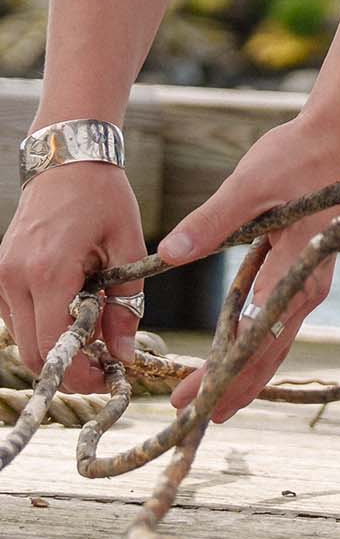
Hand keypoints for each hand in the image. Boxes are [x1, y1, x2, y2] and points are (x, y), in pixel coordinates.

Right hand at [0, 162, 147, 394]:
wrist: (66, 163)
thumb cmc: (103, 200)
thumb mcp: (128, 250)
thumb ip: (125, 305)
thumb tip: (124, 354)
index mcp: (48, 271)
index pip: (54, 344)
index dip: (81, 371)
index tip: (111, 375)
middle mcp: (14, 277)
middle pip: (31, 352)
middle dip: (68, 370)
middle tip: (105, 367)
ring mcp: (1, 276)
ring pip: (21, 339)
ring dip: (55, 351)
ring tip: (96, 343)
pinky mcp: (0, 274)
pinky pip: (18, 319)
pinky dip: (44, 330)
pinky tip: (76, 321)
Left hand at [161, 109, 339, 423]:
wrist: (337, 140)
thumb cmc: (295, 158)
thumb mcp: (249, 185)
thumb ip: (212, 222)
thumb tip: (171, 254)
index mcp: (298, 270)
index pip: (256, 336)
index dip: (224, 372)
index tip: (194, 397)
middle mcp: (307, 287)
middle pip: (270, 352)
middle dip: (233, 387)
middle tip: (194, 416)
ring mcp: (307, 284)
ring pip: (275, 342)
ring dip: (244, 373)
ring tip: (211, 402)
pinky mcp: (301, 274)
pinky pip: (275, 322)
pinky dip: (253, 347)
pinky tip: (233, 359)